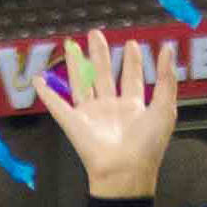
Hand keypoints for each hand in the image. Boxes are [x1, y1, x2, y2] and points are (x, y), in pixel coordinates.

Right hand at [31, 30, 176, 200]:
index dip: (132, 61)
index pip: (131, 77)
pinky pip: (57, 105)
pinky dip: (46, 93)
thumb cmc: (147, 145)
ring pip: (81, 83)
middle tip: (96, 34)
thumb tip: (168, 49)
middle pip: (104, 75)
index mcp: (134, 107)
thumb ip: (166, 78)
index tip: (132, 44)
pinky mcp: (74, 123)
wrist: (125, 172)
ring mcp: (91, 115)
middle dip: (101, 54)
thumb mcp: (165, 108)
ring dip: (75, 65)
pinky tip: (39, 80)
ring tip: (73, 45)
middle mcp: (111, 108)